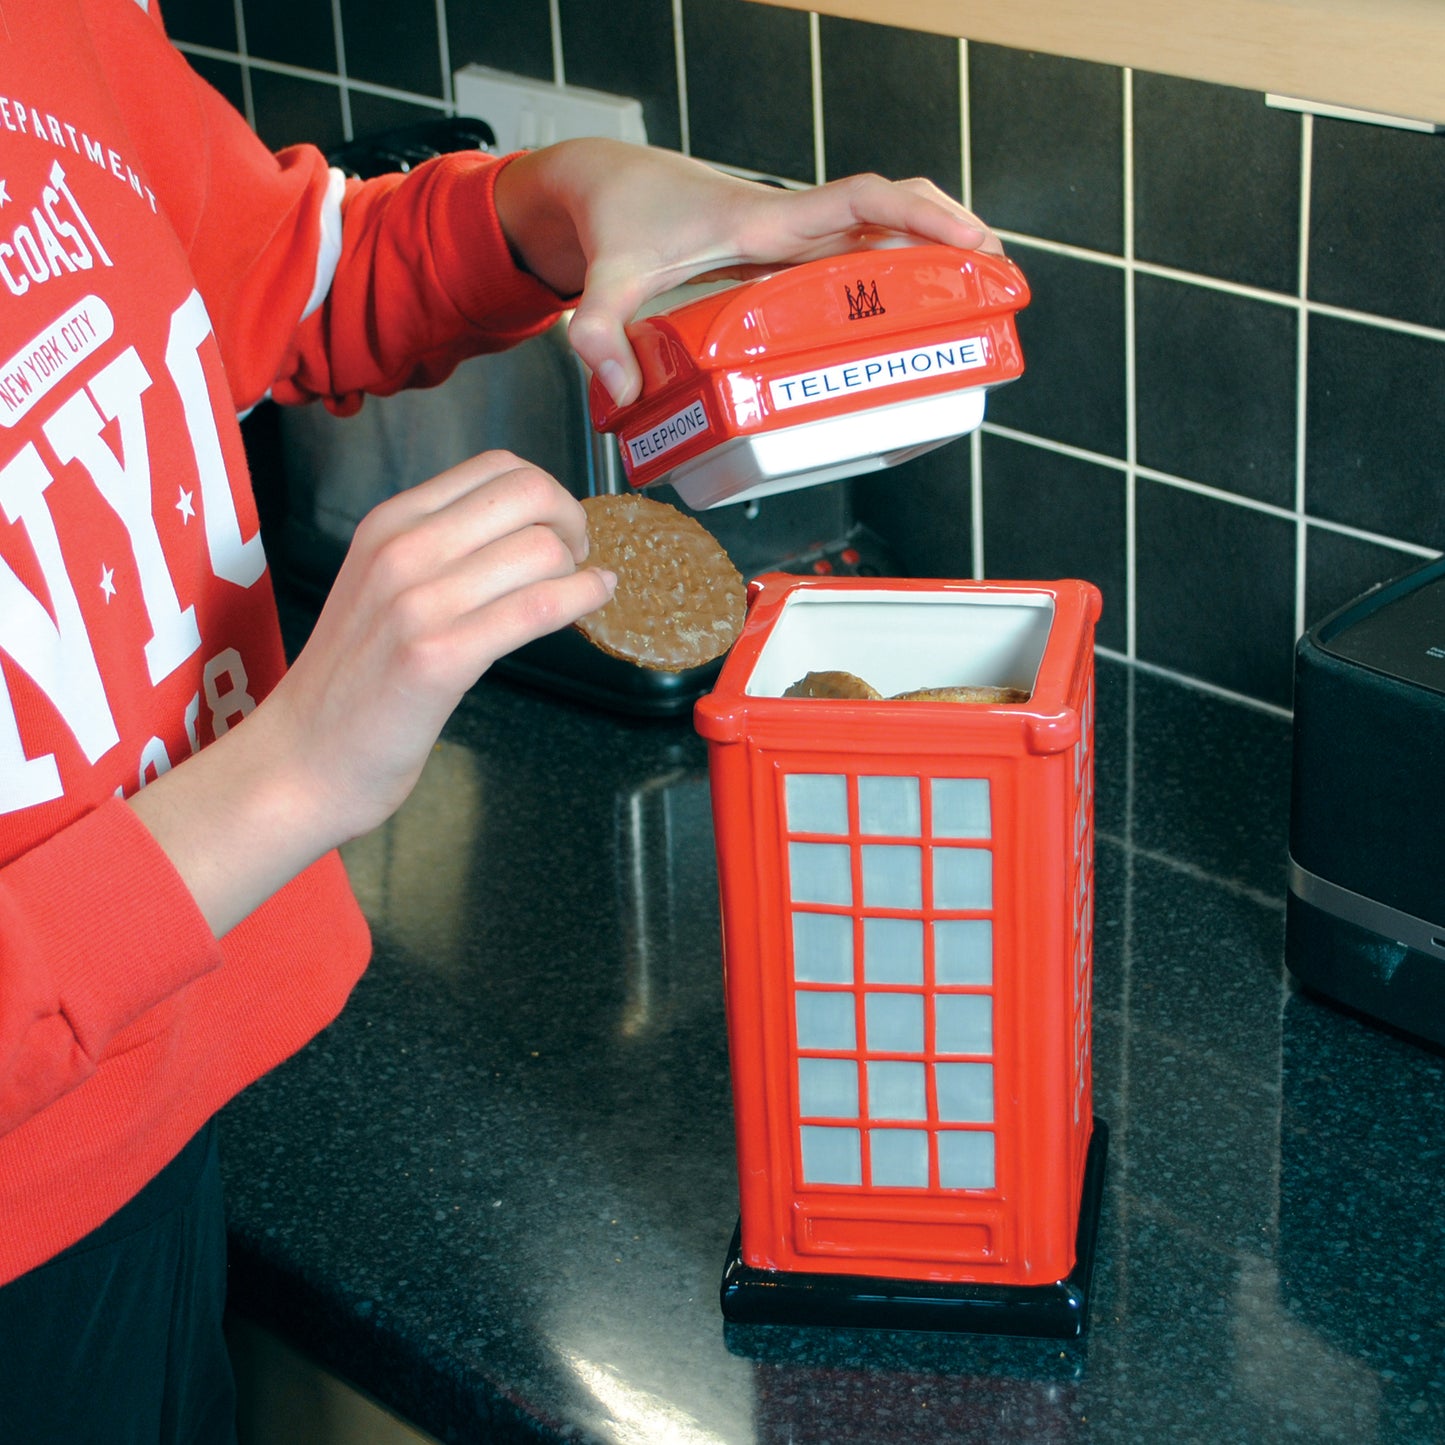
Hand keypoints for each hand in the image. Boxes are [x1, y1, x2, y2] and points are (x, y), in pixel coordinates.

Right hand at [129, 453, 614, 934]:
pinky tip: (595, 601)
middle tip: (576, 560)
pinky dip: (583, 599)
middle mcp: (402, 550)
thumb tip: (526, 532)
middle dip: (573, 521)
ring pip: (541, 549)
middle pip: (528, 494)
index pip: (496, 466)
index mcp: (389, 523)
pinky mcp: (438, 658)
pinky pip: (537, 607)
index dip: (545, 494)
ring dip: (578, 570)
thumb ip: (441, 551)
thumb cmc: (352, 681)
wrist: (301, 758)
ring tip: (575, 594)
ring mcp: (417, 603)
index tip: (556, 531)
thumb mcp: (383, 587)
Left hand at [494, 139, 1002, 405]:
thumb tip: (621, 395)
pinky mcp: (785, 254)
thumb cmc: (617, 224)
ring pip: (880, 229)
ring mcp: (791, 238)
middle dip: (949, 233)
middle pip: (890, 210)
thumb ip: (600, 334)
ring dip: (931, 247)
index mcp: (764, 223)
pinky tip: (916, 300)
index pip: (858, 201)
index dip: (918, 216)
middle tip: (998, 276)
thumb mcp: (606, 282)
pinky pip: (856, 250)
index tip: (969, 240)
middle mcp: (790, 224)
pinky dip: (896, 264)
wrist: (606, 183)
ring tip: (980, 289)